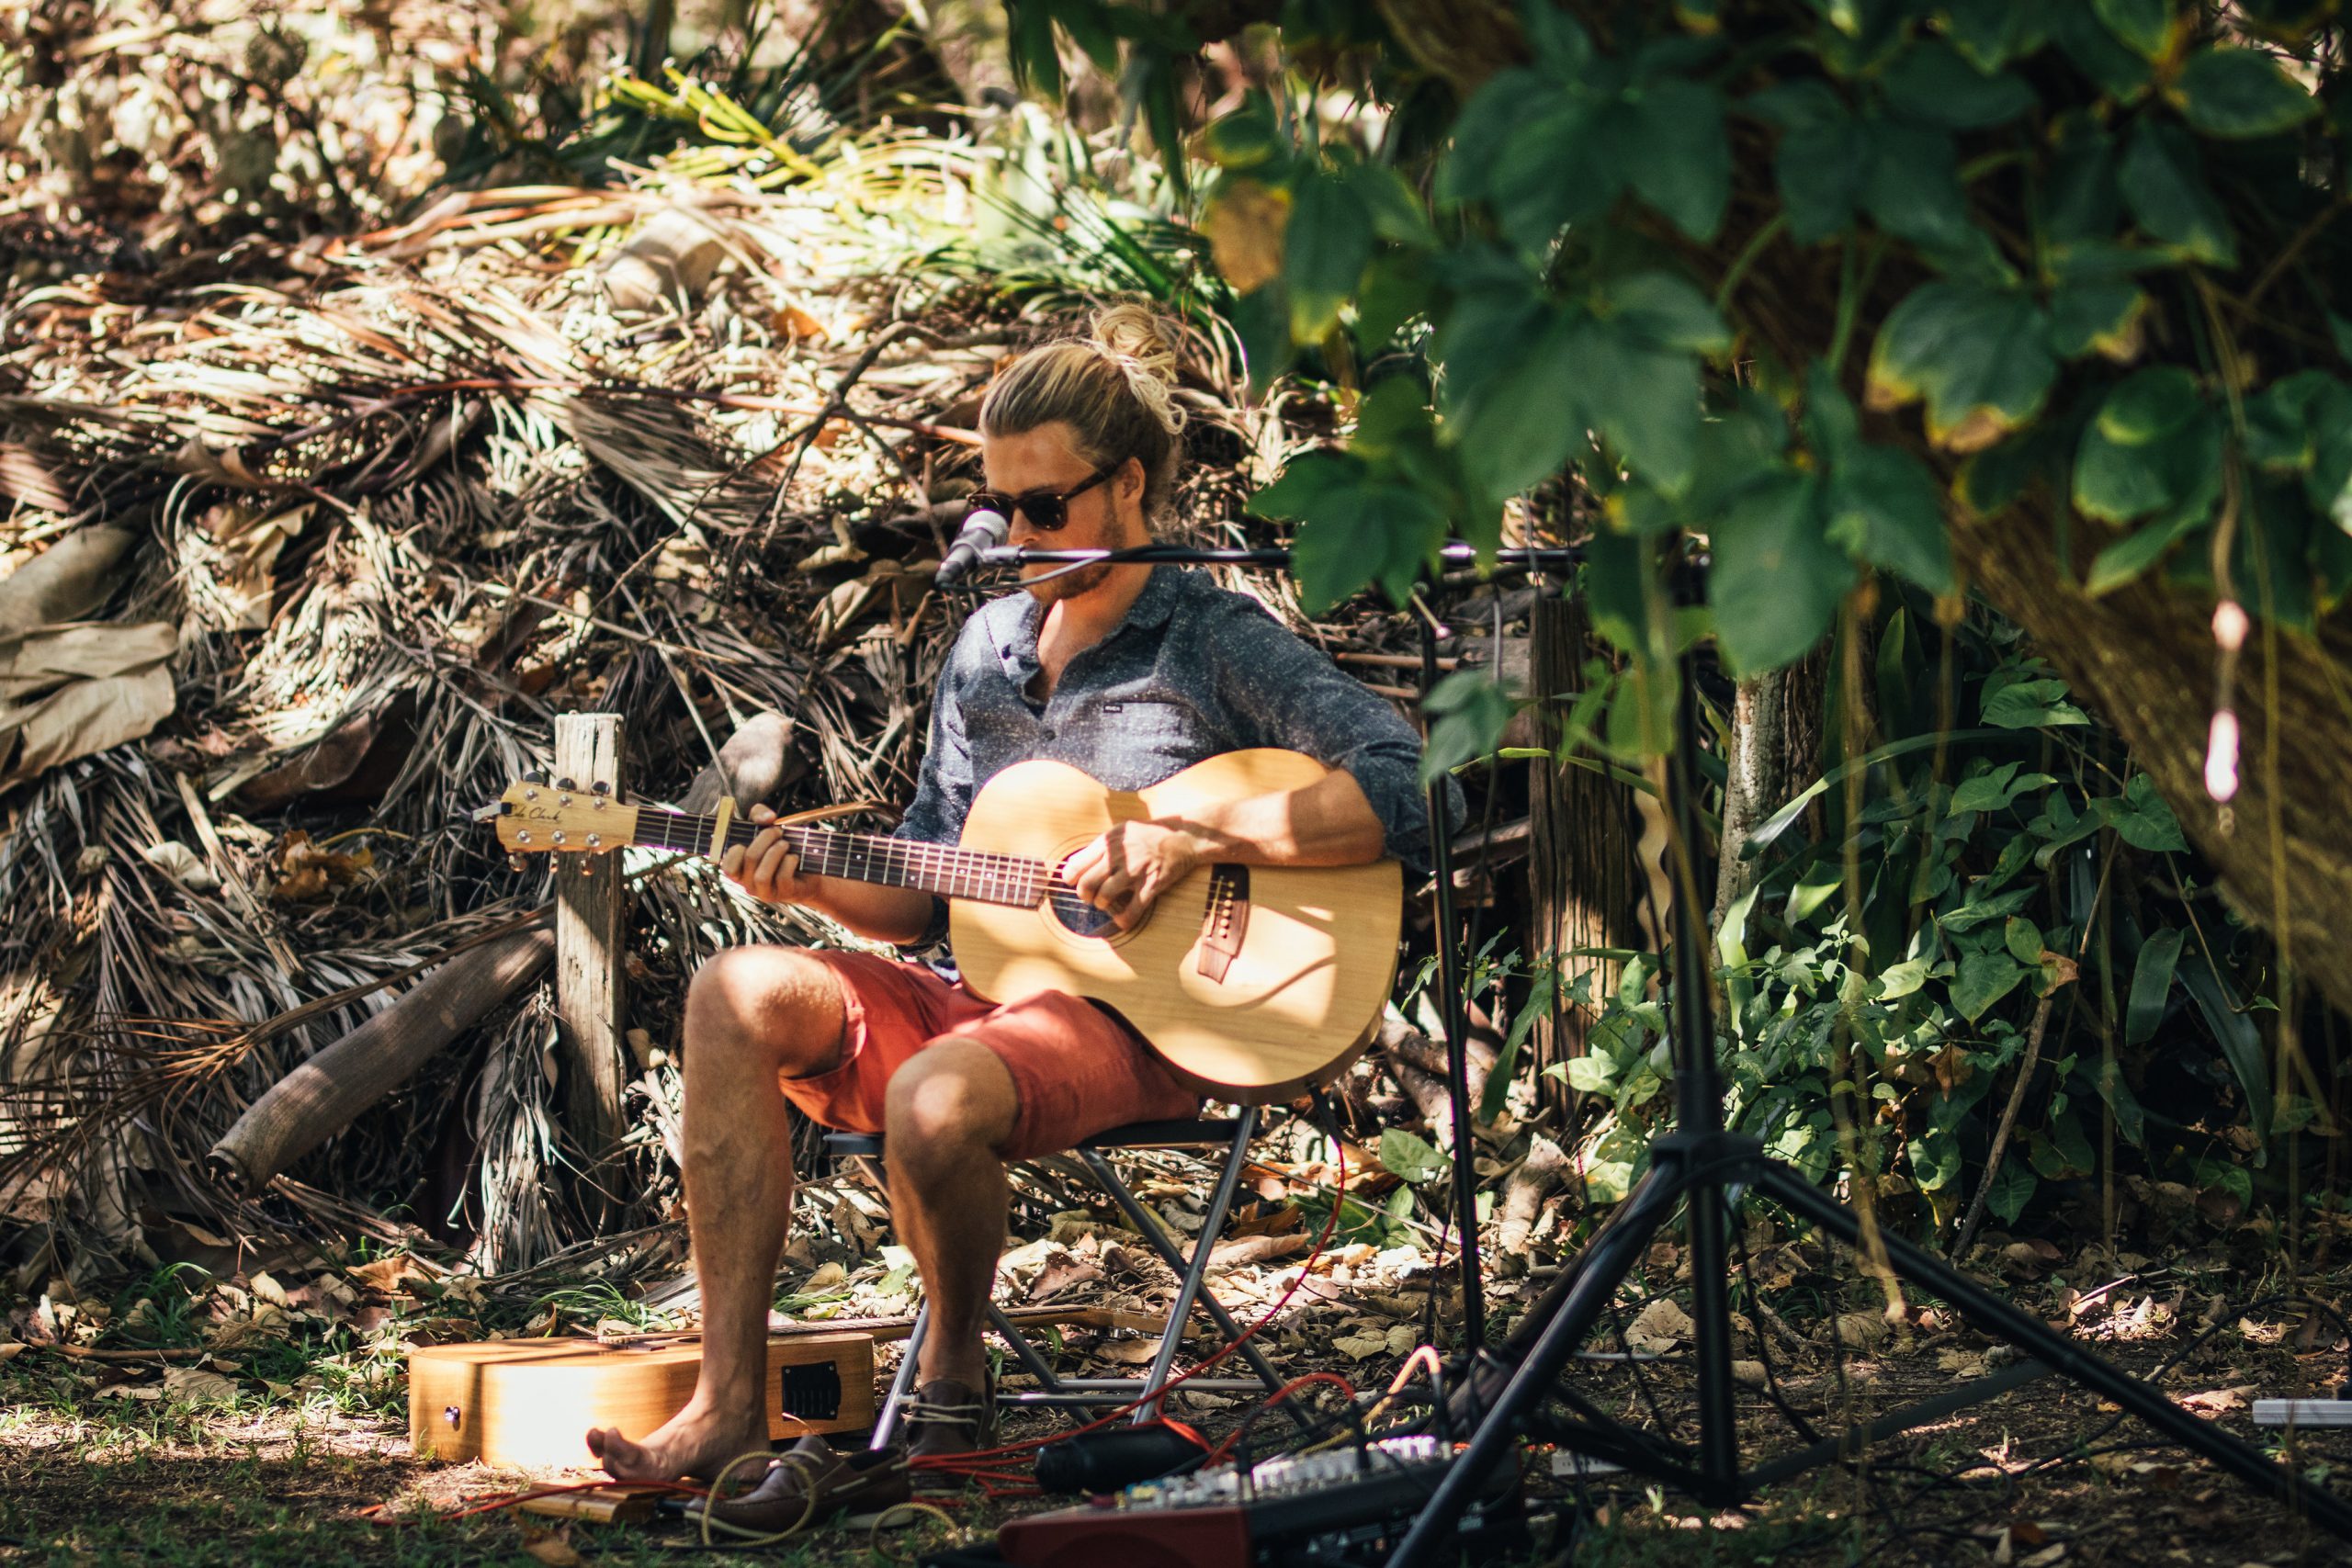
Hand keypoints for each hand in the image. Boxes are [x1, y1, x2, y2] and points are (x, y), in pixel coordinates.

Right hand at [720, 804, 819, 907]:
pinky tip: (794, 857)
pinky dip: (789, 862)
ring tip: (785, 844)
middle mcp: (748, 884)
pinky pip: (782, 877)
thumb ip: (758, 815)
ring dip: (776, 852)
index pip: (727, 866)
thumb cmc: (780, 848)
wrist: (808, 872)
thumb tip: (767, 818)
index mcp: (739, 870)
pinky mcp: (784, 894)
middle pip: (750, 859)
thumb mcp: (764, 827)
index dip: (736, 850)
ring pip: (762, 876)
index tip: (750, 836)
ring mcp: (765, 892)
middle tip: (777, 831)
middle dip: (765, 838)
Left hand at [1062, 818, 1205, 932]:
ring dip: (1101, 904)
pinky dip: (1124, 920)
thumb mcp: (1121, 831)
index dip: (1070, 878)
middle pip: (1087, 884)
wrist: (1182, 837)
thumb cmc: (1149, 834)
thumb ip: (1101, 846)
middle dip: (1084, 895)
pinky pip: (1132, 910)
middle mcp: (1119, 856)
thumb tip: (1075, 864)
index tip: (1073, 882)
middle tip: (1089, 896)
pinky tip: (1121, 920)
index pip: (1076, 864)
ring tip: (1105, 903)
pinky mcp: (1151, 885)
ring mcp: (1135, 871)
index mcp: (1109, 842)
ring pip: (1104, 897)